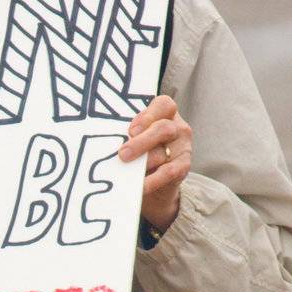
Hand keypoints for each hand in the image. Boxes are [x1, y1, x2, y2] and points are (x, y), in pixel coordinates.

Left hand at [117, 93, 192, 233]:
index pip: (163, 105)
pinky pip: (169, 172)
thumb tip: (107, 140)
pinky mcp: (183, 166)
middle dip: (141, 142)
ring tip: (127, 172)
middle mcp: (177, 127)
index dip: (148, 116)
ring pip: (163, 153)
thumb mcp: (133, 137)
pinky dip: (152, 180)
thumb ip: (126, 134)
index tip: (131, 130)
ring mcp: (183, 146)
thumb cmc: (138, 149)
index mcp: (164, 113)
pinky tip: (140, 186)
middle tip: (123, 154)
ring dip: (144, 163)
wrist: (152, 178)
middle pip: (163, 129)